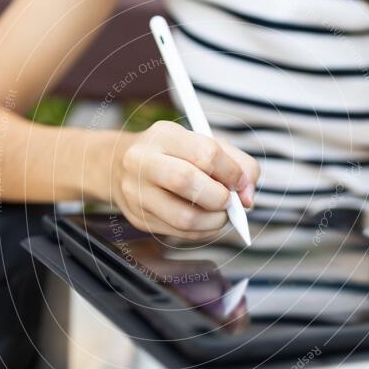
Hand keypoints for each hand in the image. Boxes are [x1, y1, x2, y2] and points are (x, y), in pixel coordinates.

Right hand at [110, 120, 258, 239]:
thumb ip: (237, 163)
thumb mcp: (203, 143)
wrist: (119, 166)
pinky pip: (179, 233)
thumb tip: (248, 197)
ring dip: (214, 221)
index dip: (232, 172)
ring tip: (220, 214)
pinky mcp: (138, 218)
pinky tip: (206, 221)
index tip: (241, 183)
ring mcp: (136, 192)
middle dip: (220, 198)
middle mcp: (142, 161)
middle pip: (187, 182)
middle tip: (230, 202)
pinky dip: (202, 231)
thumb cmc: (172, 154)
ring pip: (184, 217)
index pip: (205, 153)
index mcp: (163, 135)